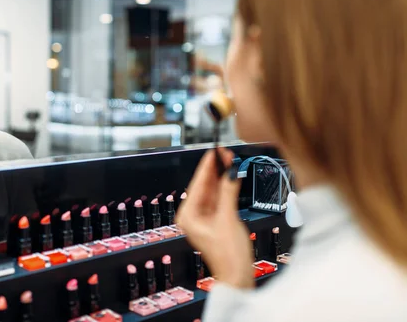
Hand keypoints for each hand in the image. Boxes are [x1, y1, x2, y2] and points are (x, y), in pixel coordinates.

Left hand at [176, 149, 253, 288]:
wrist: (238, 276)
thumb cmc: (228, 256)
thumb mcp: (228, 219)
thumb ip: (228, 192)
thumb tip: (230, 172)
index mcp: (188, 216)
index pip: (197, 184)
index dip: (207, 166)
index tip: (214, 151)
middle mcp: (193, 216)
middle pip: (205, 186)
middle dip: (216, 169)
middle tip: (225, 153)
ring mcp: (204, 219)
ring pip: (213, 191)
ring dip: (222, 177)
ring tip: (230, 160)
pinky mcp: (215, 221)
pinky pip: (219, 199)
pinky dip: (226, 188)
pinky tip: (231, 176)